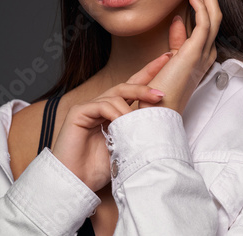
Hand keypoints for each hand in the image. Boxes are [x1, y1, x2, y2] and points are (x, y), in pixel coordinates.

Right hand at [52, 52, 170, 192]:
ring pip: (116, 95)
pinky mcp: (79, 112)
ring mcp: (89, 107)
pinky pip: (103, 106)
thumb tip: (160, 121)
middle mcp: (101, 106)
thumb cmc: (98, 168)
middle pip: (125, 86)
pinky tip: (122, 123)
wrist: (76, 184)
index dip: (148, 74)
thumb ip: (136, 131)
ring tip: (146, 116)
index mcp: (113, 113)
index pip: (132, 89)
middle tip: (162, 90)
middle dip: (146, 82)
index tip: (166, 59)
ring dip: (134, 104)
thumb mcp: (126, 146)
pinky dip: (116, 114)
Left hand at [140, 0, 221, 113]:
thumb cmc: (157, 89)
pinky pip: (205, 24)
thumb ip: (176, 40)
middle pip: (213, 10)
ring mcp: (203, 53)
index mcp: (200, 52)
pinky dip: (201, 6)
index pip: (207, 16)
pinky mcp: (195, 54)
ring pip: (213, 13)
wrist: (154, 114)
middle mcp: (206, 50)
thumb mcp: (169, 59)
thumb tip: (177, 19)